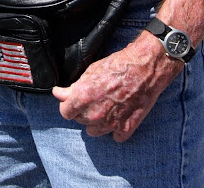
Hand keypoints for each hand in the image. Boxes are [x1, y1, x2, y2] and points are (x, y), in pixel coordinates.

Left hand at [52, 34, 182, 141]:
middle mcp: (94, 115)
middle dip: (83, 110)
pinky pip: (115, 136)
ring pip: (94, 131)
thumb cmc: (118, 65)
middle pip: (80, 120)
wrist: (145, 69)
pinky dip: (116, 128)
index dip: (68, 104)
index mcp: (82, 99)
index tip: (73, 99)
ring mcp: (110, 124)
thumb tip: (58, 93)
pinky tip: (119, 115)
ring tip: (106, 107)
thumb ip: (73, 87)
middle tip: (95, 97)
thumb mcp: (91, 71)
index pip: (65, 112)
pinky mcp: (126, 128)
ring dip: (97, 121)